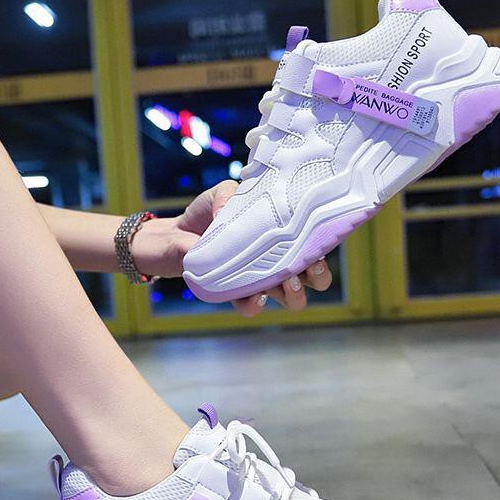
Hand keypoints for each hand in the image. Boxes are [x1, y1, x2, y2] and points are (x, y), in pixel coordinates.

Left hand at [130, 180, 333, 315]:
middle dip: (318, 277)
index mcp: (283, 236)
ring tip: (286, 284)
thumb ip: (231, 195)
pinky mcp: (235, 294)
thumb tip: (230, 212)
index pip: (313, 245)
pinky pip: (251, 306)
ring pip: (291, 298)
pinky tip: (255, 295)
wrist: (176, 235)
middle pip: (312, 278)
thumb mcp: (223, 193)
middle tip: (307, 268)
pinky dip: (256, 304)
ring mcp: (259, 280)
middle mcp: (277, 261)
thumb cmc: (208, 212)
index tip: (319, 248)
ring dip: (294, 294)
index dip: (323, 249)